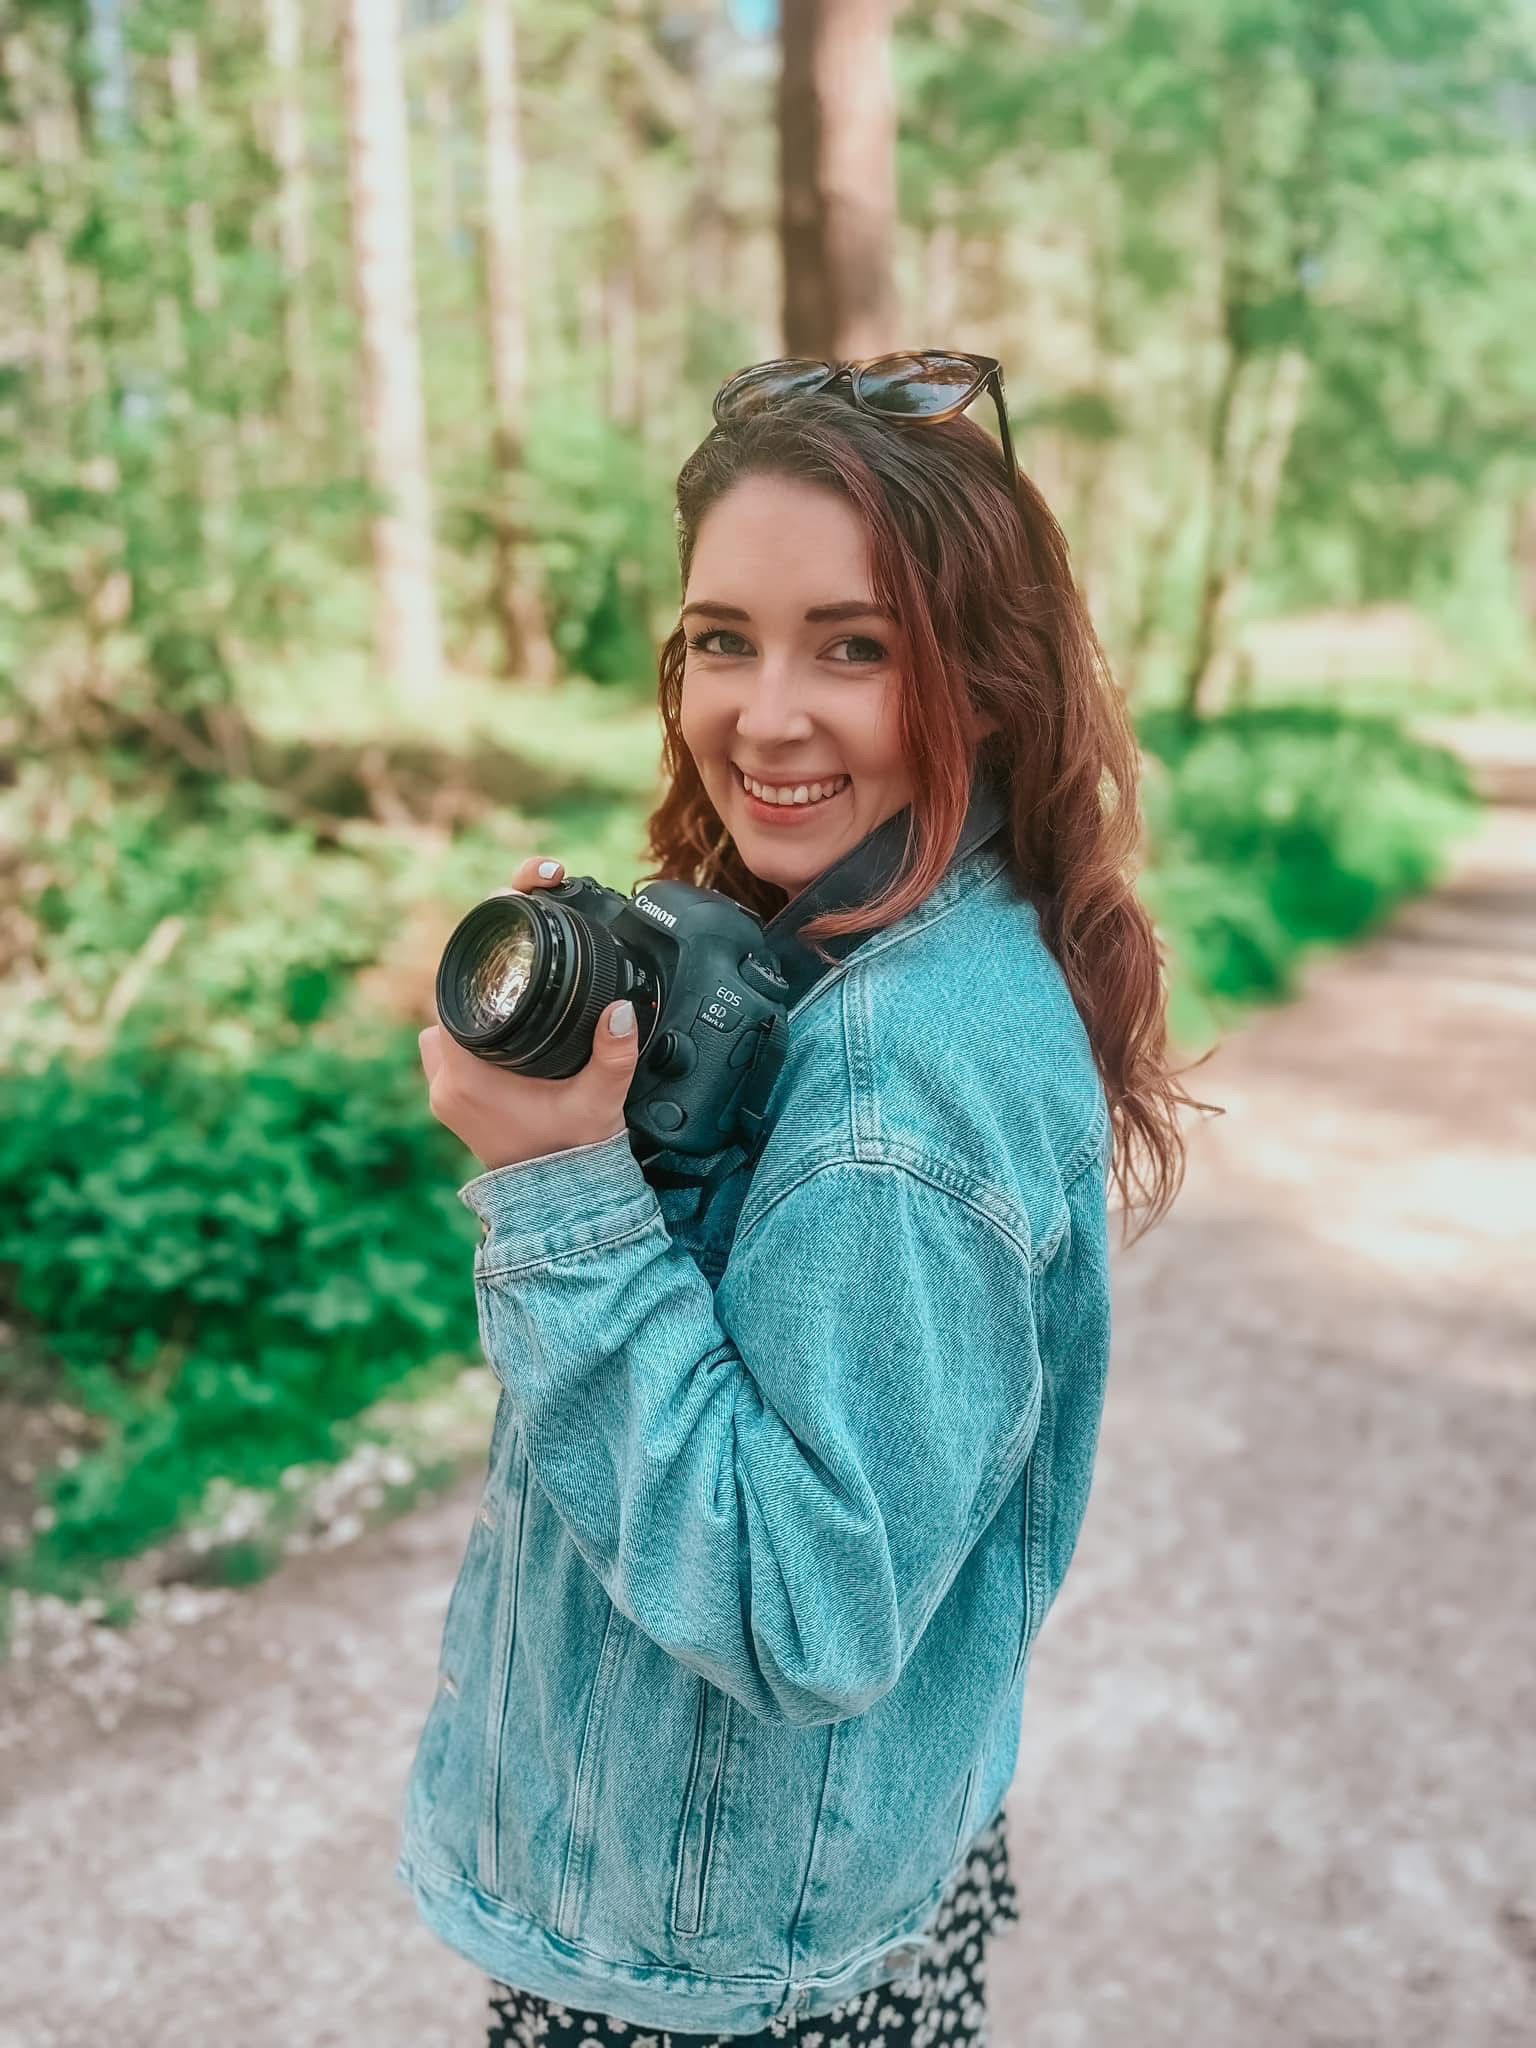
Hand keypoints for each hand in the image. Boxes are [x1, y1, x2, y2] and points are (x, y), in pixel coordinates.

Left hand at [418, 855, 640, 1171]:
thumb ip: (613, 1055)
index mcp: (468, 1074)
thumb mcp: (600, 1101)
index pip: (457, 991)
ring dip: (475, 1006)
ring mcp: (443, 1093)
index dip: (479, 954)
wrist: (560, 1203)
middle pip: (451, 999)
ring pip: (446, 1024)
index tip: (503, 932)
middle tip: (516, 956)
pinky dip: (472, 1037)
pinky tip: (502, 1029)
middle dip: (482, 975)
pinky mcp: (450, 1103)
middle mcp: (445, 1082)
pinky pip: (449, 1051)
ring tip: (512, 990)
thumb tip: (622, 1009)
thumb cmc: (574, 1154)